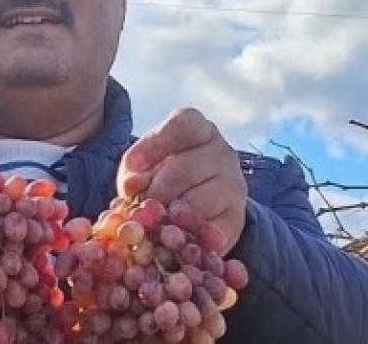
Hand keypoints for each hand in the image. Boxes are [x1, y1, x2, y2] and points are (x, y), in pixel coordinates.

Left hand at [117, 108, 247, 253]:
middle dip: (157, 192)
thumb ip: (135, 172)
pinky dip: (192, 241)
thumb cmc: (166, 175)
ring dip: (173, 219)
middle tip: (141, 210)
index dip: (153, 145)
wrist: (201, 201)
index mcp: (199, 129)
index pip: (182, 125)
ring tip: (157, 227)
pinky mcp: (238, 217)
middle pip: (185, 169)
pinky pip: (214, 232)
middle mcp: (222, 152)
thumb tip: (130, 189)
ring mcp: (234, 184)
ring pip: (200, 203)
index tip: (132, 167)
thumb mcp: (148, 165)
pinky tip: (178, 242)